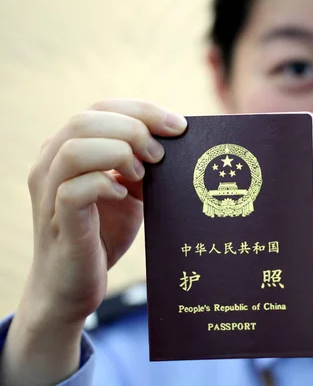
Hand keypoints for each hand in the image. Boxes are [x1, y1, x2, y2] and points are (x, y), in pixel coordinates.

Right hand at [1, 99, 186, 385]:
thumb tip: (174, 142)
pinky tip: (124, 196)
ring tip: (143, 173)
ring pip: (75, 148)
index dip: (142, 110)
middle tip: (161, 154)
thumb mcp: (126, 192)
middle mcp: (50, 164)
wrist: (73, 287)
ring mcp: (48, 192)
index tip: (179, 126)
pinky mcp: (58, 223)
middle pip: (85, 119)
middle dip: (134, 128)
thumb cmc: (101, 236)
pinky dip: (105, 186)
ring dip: (118, 153)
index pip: (100, 108)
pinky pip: (74, 191)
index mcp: (67, 150)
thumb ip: (140, 166)